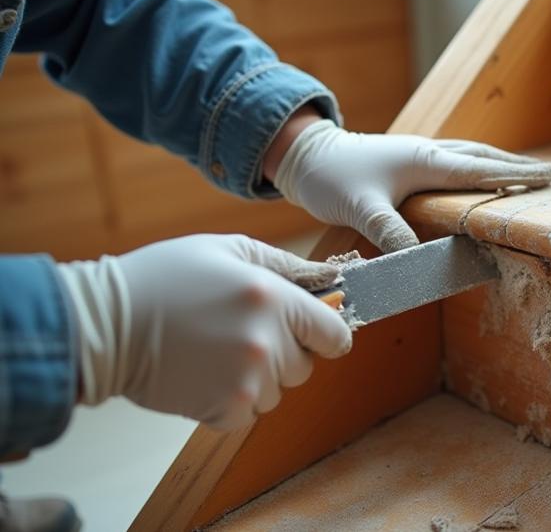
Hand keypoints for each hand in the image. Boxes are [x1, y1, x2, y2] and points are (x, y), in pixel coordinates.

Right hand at [58, 234, 350, 429]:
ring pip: (277, 391)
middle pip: (305, 366)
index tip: (312, 333)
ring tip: (214, 352)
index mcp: (274, 298)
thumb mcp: (228, 250)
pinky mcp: (223, 409)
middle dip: (283, 354)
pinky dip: (230, 400)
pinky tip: (202, 374)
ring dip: (256, 378)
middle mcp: (267, 341)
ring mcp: (246, 379)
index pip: (335, 334)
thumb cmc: (165, 278)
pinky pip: (248, 413)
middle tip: (240, 334)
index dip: (326, 334)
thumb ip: (286, 264)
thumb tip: (330, 280)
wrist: (103, 324)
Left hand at [270, 119, 550, 251]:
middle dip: (516, 167)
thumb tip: (419, 262)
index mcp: (425, 161)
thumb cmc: (332, 178)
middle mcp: (427, 152)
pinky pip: (453, 161)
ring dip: (497, 163)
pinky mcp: (407, 160)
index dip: (515, 177)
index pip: (480, 171)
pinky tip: (476, 175)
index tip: (548, 177)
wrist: (305, 155)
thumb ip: (390, 233)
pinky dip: (474, 166)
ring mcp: (418, 153)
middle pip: (482, 157)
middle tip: (549, 175)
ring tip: (522, 174)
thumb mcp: (361, 209)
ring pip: (468, 156)